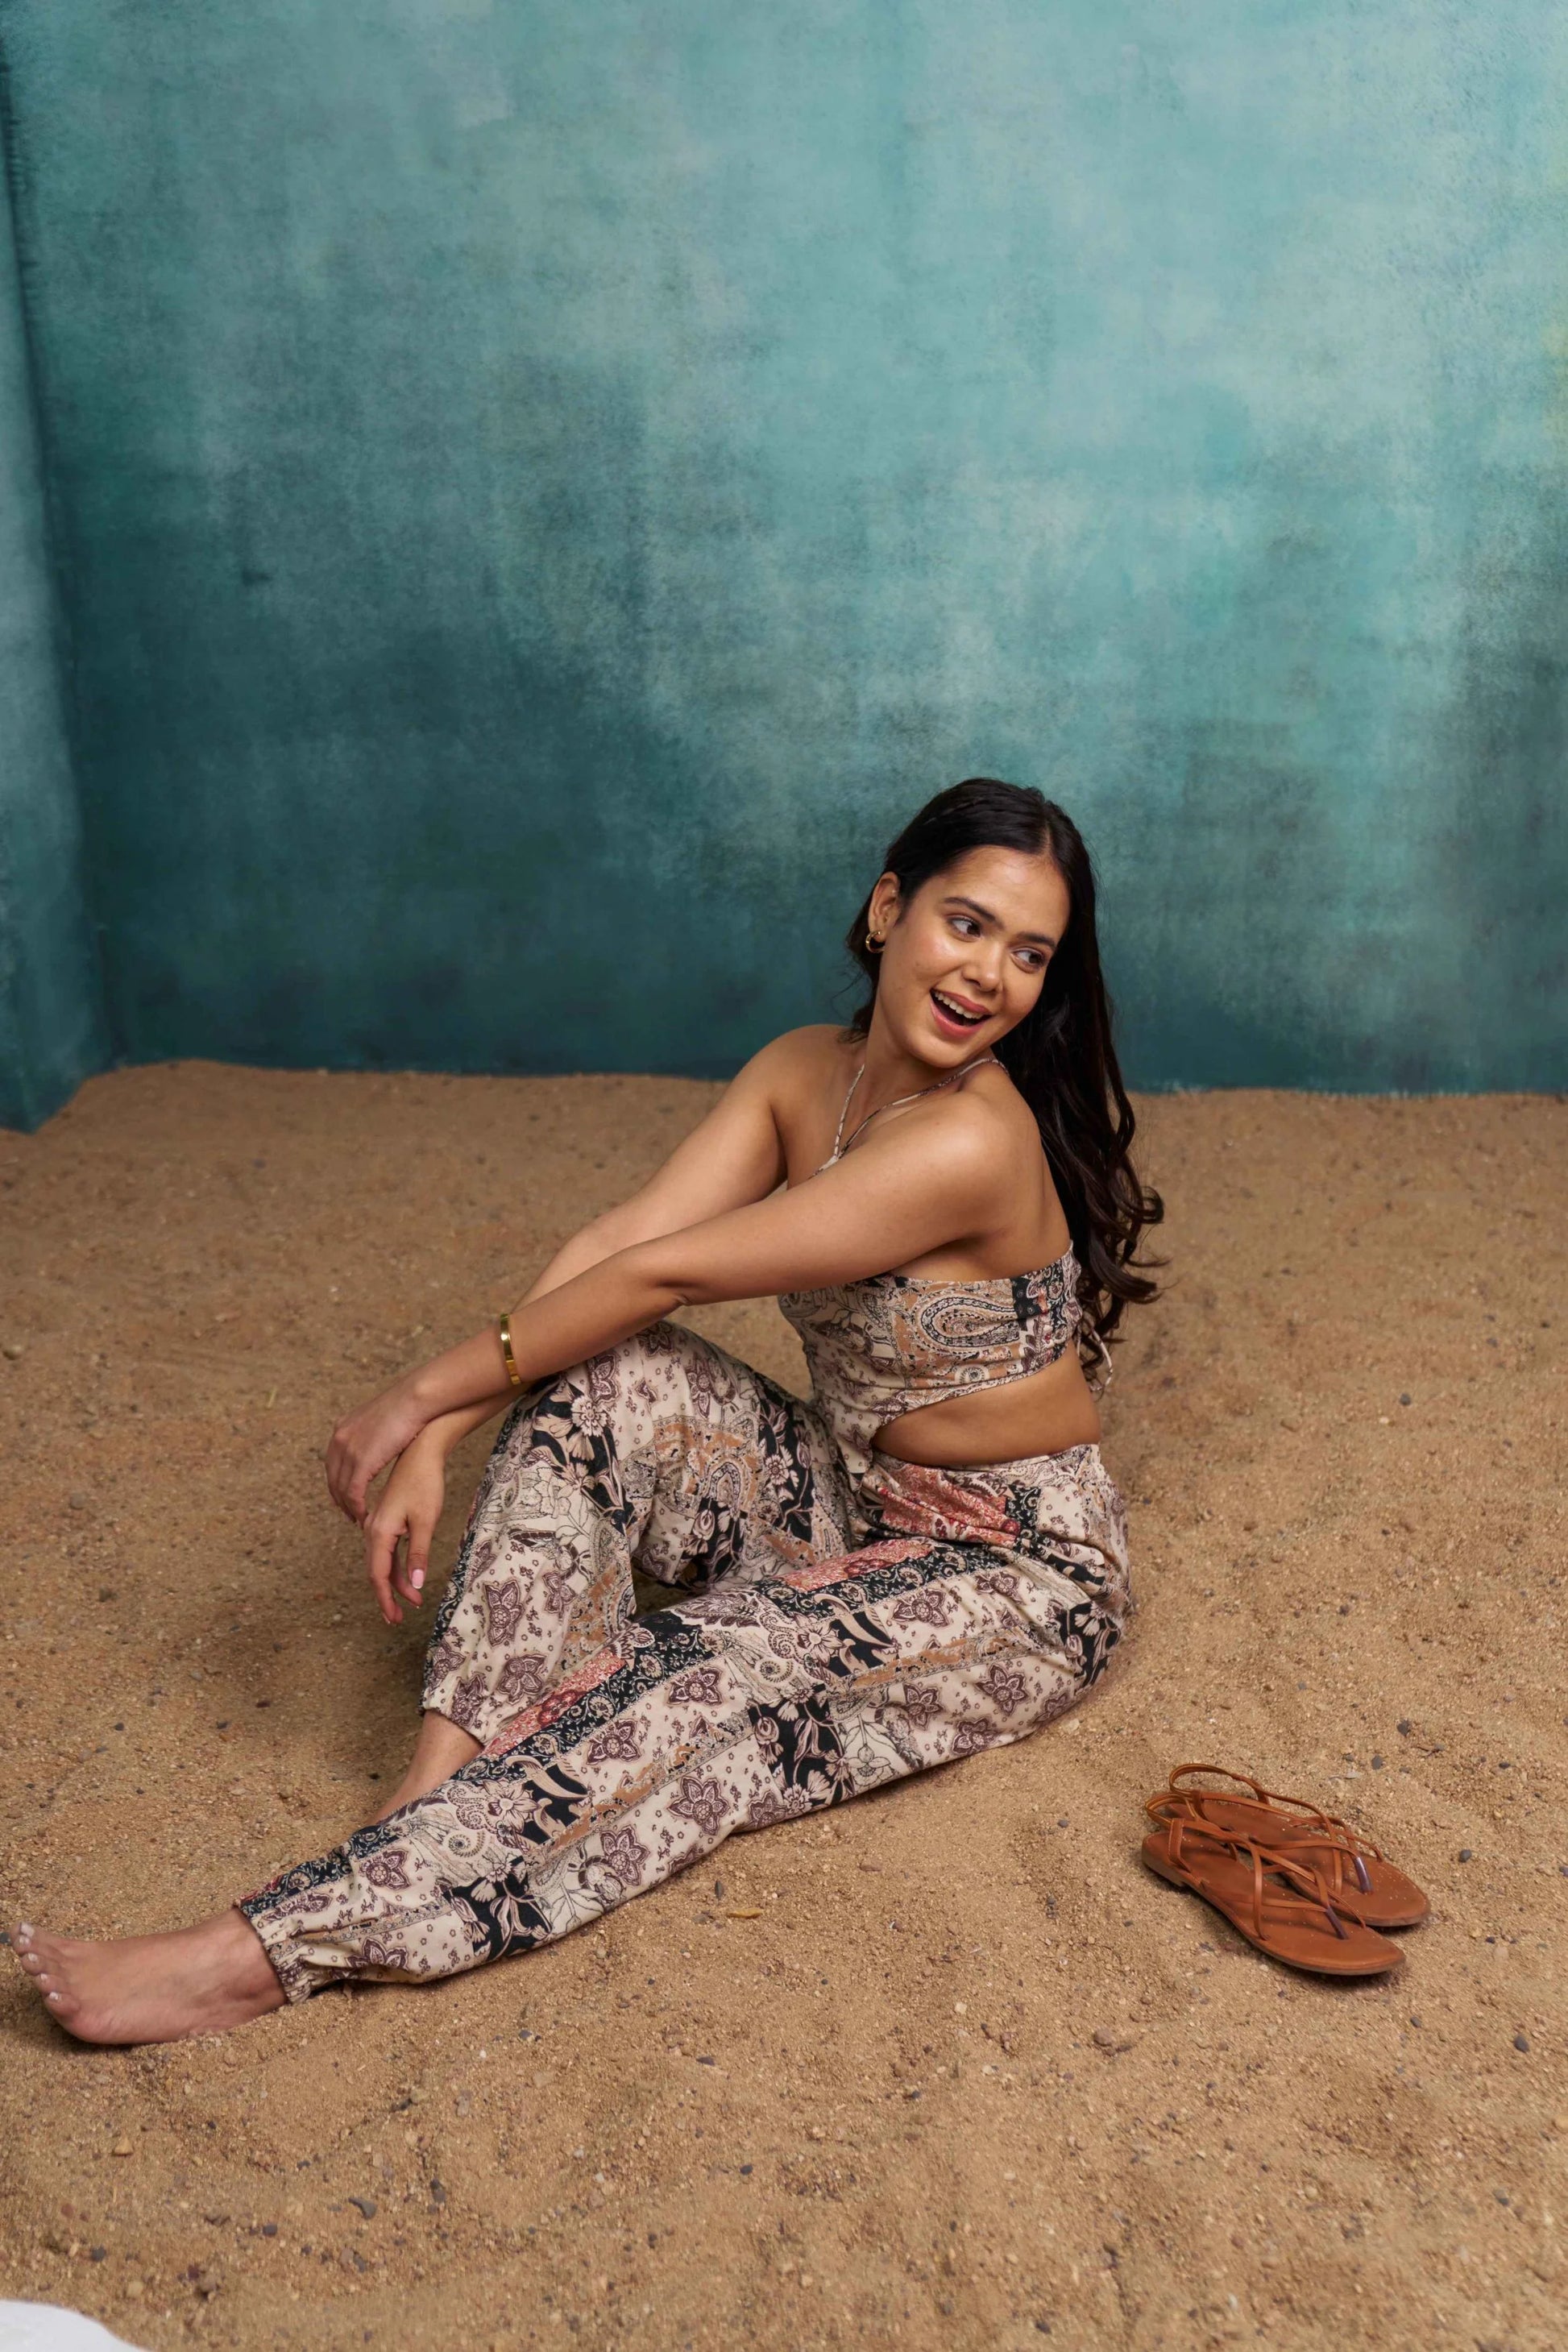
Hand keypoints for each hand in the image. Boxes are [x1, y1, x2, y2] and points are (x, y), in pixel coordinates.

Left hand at [325, 1377, 430, 1525]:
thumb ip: (371, 1432)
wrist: (414, 1399)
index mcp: (342, 1429)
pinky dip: (357, 1507)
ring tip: (358, 1519)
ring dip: (348, 1507)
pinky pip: (353, 1493)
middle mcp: (340, 1440)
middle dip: (339, 1499)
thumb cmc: (407, 1406)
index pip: (332, 1464)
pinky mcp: (361, 1461)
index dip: (337, 1484)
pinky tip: (365, 1515)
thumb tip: (377, 1440)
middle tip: (349, 1514)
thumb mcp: (380, 1419)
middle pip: (333, 1479)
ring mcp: (348, 1450)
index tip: (345, 1498)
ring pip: (341, 1489)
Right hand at [364, 1431, 447, 1625]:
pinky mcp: (387, 1519)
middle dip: (389, 1595)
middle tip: (400, 1618)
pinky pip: (387, 1550)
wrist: (421, 1452)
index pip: (378, 1575)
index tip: (395, 1619)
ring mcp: (378, 1524)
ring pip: (382, 1561)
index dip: (385, 1599)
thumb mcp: (426, 1521)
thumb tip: (414, 1584)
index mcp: (380, 1531)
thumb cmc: (425, 1483)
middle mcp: (373, 1529)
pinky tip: (407, 1577)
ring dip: (395, 1582)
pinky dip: (396, 1566)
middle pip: (377, 1571)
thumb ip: (418, 1554)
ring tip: (411, 1601)